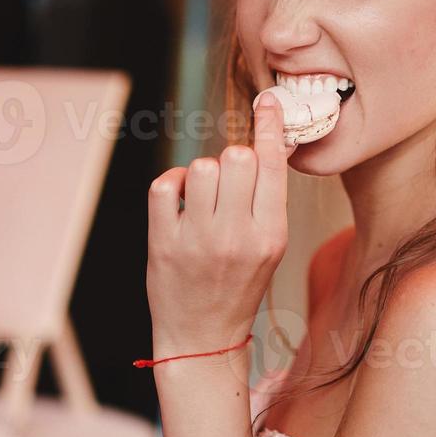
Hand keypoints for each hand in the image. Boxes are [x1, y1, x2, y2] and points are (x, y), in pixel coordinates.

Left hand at [146, 92, 289, 356]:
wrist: (203, 335)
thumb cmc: (238, 285)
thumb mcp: (269, 246)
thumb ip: (268, 199)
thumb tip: (269, 144)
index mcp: (270, 235)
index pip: (272, 165)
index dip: (269, 127)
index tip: (268, 101)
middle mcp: (236, 236)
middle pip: (236, 157)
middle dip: (232, 159)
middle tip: (228, 183)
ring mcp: (197, 240)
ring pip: (201, 167)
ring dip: (202, 173)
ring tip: (202, 199)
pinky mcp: (163, 242)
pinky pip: (165, 184)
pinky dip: (171, 184)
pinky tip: (179, 202)